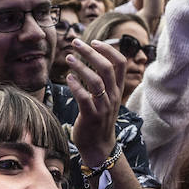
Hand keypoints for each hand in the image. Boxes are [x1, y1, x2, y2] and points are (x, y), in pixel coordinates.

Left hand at [67, 38, 126, 163]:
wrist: (98, 146)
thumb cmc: (98, 119)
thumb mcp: (106, 99)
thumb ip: (103, 82)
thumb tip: (92, 60)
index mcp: (118, 90)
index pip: (120, 63)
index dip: (108, 49)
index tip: (94, 41)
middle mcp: (113, 96)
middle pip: (107, 68)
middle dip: (91, 52)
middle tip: (75, 43)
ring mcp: (103, 107)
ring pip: (96, 81)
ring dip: (81, 66)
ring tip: (69, 58)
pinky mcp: (91, 116)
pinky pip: (84, 97)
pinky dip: (76, 85)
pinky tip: (68, 78)